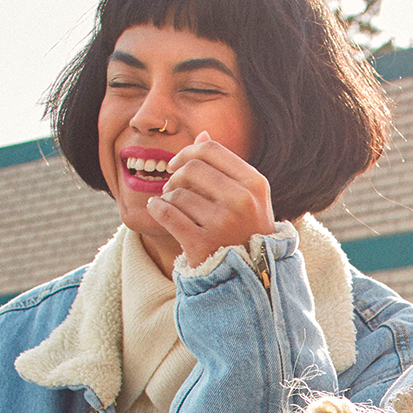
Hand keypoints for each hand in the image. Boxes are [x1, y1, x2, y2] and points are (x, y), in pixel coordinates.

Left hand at [146, 133, 274, 269]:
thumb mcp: (248, 197)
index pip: (212, 149)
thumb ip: (225, 166)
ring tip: (173, 207)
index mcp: (255, 184)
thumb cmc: (246, 232)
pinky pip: (166, 213)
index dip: (188, 152)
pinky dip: (156, 209)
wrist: (251, 279)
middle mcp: (242, 202)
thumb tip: (202, 134)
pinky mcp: (202, 244)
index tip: (176, 164)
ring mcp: (223, 224)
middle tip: (171, 188)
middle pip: (192, 168)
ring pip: (178, 193)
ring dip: (167, 198)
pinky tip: (157, 210)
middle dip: (176, 176)